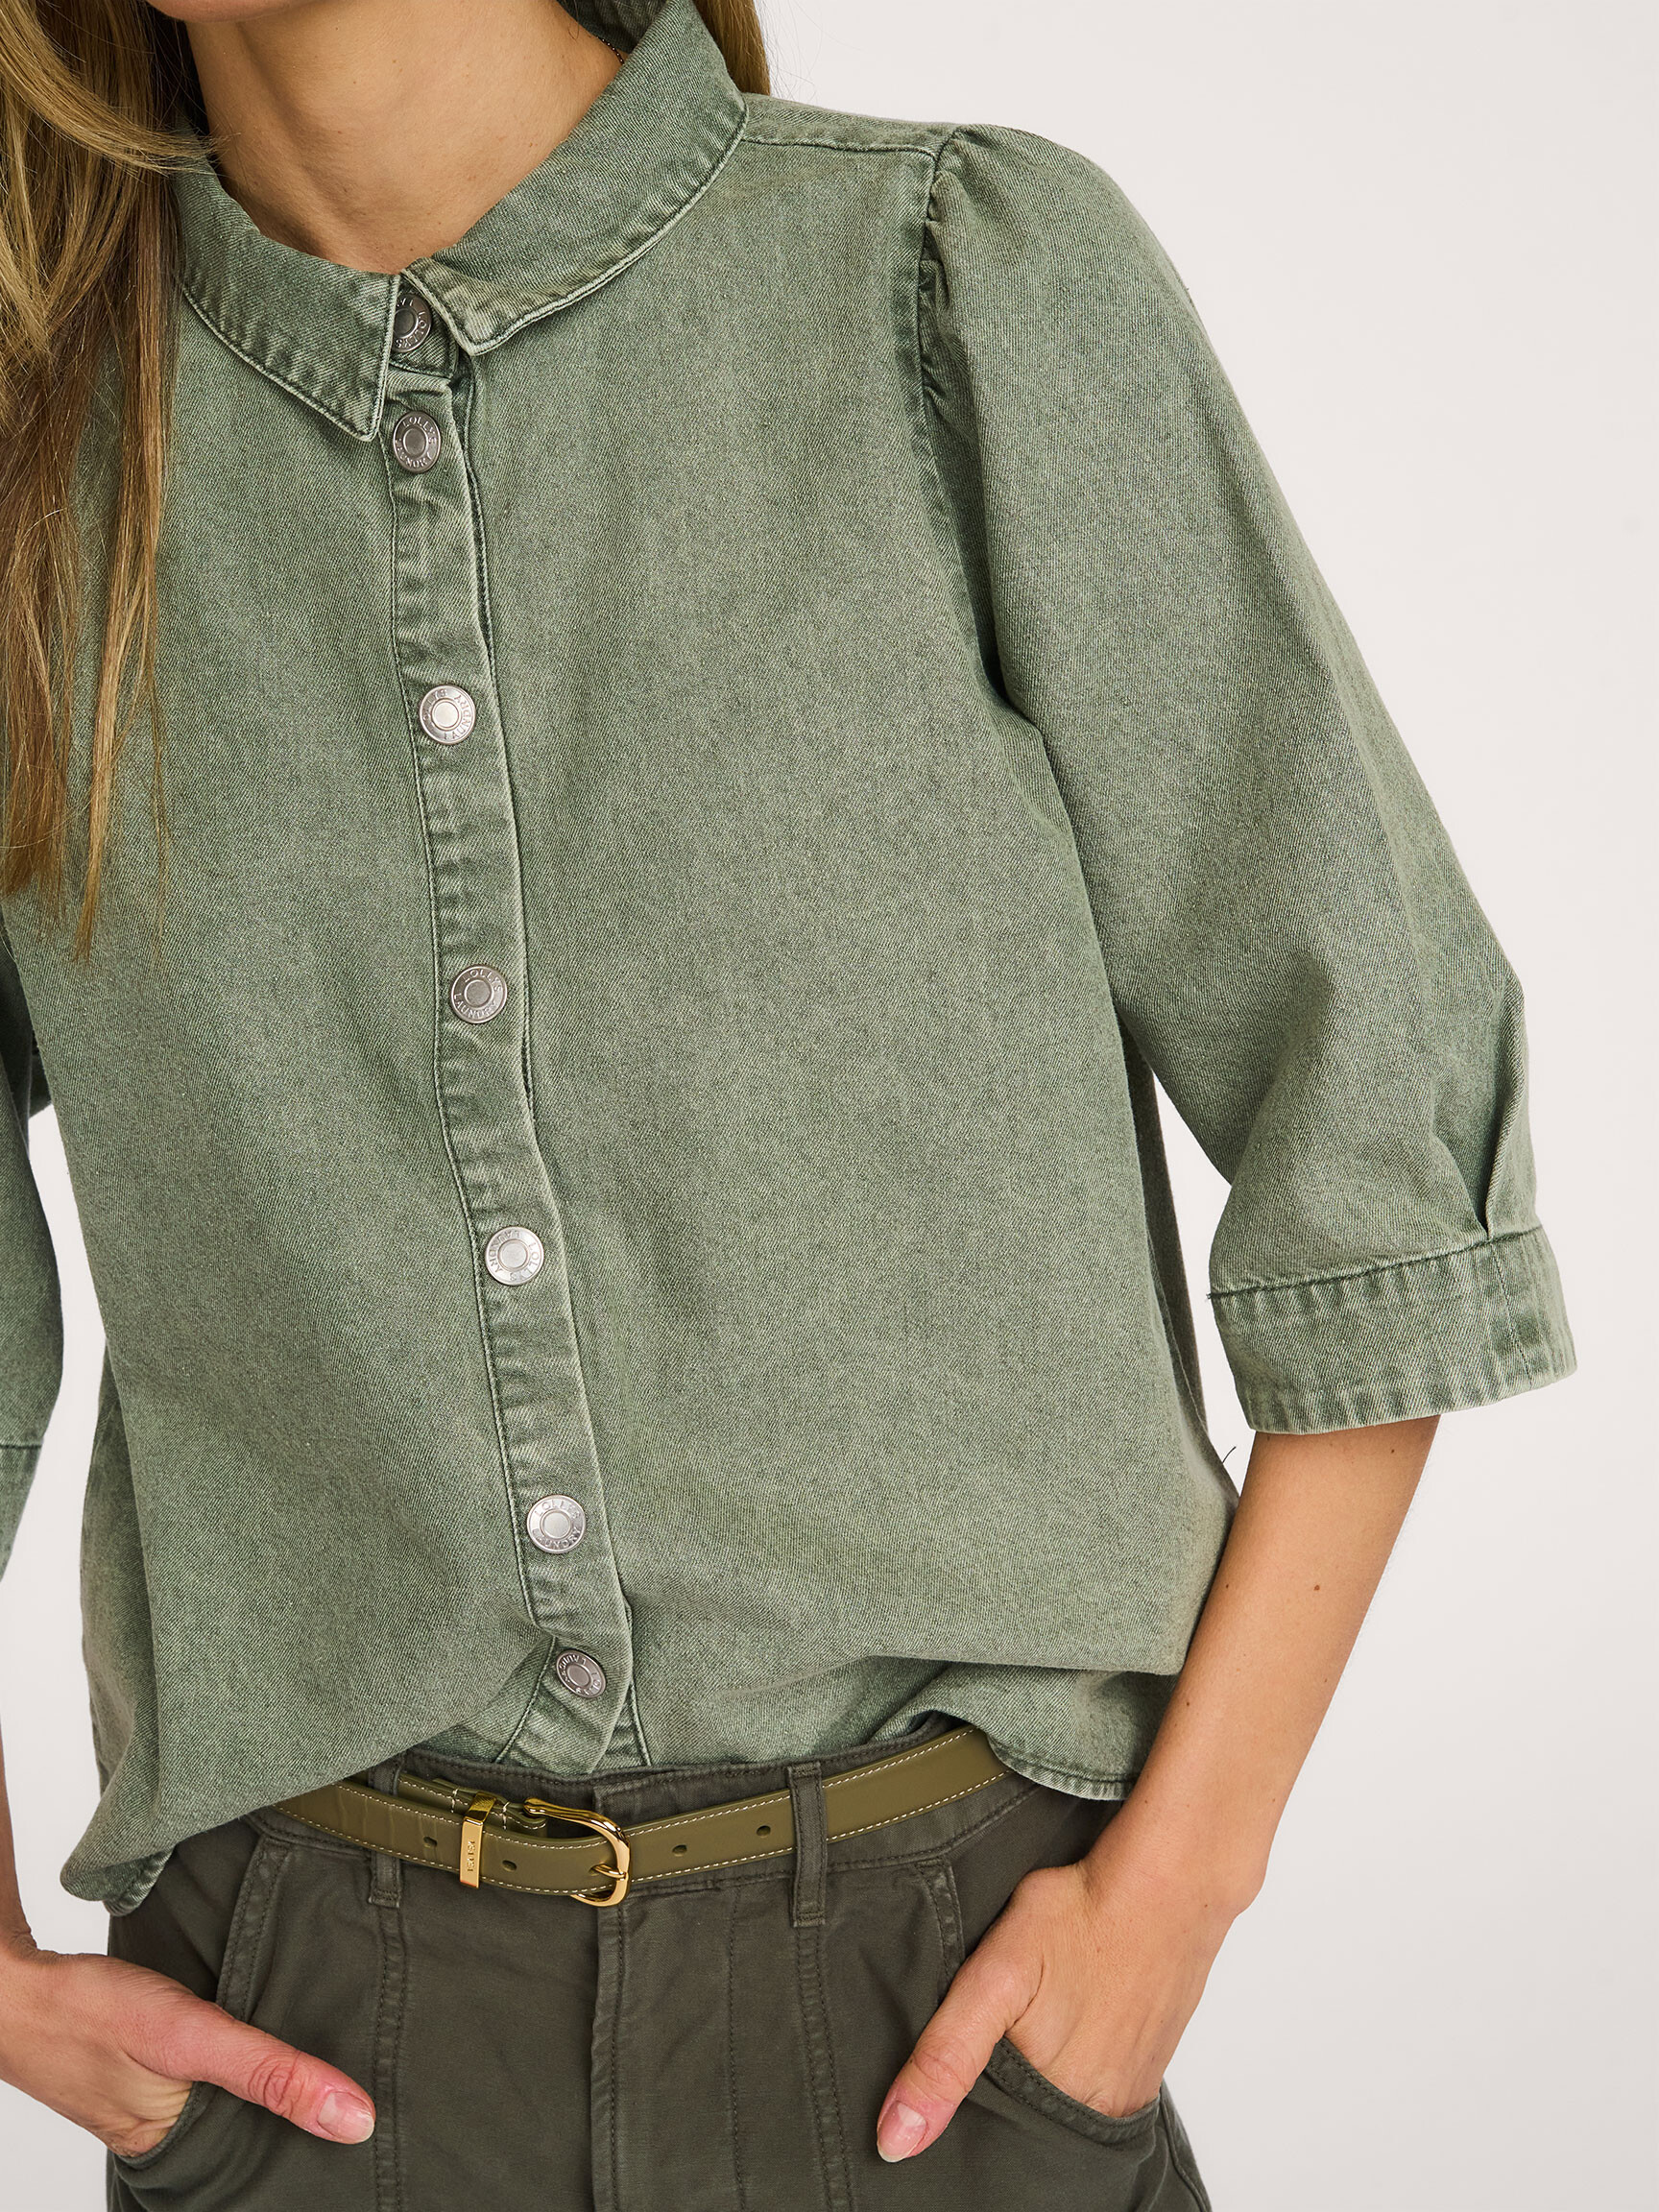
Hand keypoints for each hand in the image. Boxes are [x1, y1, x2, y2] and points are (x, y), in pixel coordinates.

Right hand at [0, 1932, 373, 2157]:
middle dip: (308, 2114)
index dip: (320, 2151)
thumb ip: (270, 2073)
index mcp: (184, 2156)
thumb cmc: (91, 2014)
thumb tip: (355, 2120)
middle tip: (371, 2087)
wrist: (19, 1987)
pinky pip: (219, 2073)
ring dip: (280, 2079)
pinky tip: (278, 2034)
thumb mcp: (193, 2039)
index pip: (271, 2168)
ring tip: (339, 2058)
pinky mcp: (160, 2070)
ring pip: (243, 2101)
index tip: (378, 2135)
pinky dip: (248, 2057)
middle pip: (263, 2133)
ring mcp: (167, 2104)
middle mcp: (178, 2139)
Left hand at [875, 1811, 1245, 2161]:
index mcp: (1059, 2105)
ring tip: (1033, 2014)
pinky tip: (1069, 2012)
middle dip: (1002, 2084)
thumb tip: (896, 2140)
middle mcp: (1100, 2110)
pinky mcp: (1149, 2059)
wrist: (1167, 1881)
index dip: (964, 2104)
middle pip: (1027, 2118)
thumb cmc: (1081, 1916)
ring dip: (1039, 2069)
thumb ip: (946, 2057)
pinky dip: (1075, 2053)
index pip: (994, 2136)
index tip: (957, 2063)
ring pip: (1061, 2097)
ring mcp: (1131, 2086)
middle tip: (1001, 2019)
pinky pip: (1098, 2076)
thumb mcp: (995, 1978)